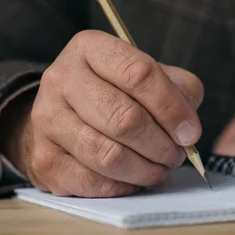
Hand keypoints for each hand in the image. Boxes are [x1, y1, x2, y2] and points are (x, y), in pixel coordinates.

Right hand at [0, 30, 203, 196]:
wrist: (58, 113)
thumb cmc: (112, 90)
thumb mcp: (145, 73)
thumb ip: (177, 88)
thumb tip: (187, 126)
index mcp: (90, 48)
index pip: (139, 73)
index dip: (172, 107)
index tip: (190, 131)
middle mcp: (62, 78)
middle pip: (125, 118)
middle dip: (162, 145)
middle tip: (177, 154)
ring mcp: (46, 119)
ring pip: (110, 155)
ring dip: (146, 169)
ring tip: (161, 169)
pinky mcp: (43, 158)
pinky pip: (93, 181)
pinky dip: (123, 186)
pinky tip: (134, 179)